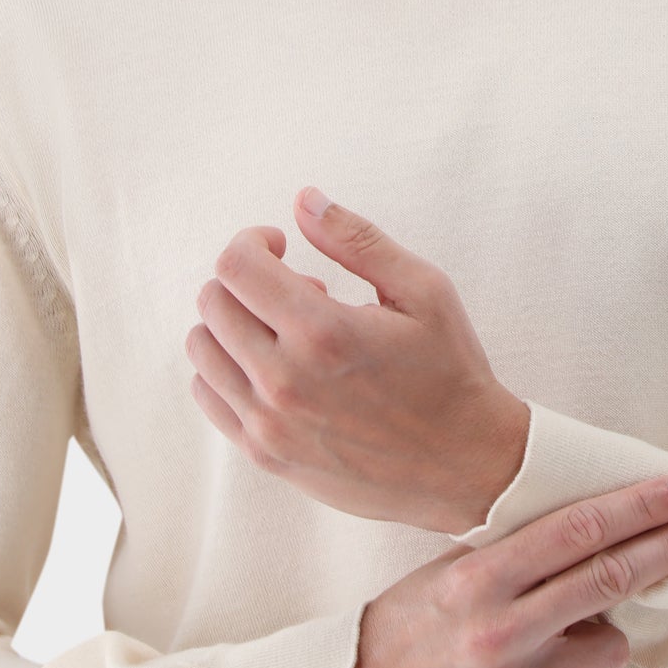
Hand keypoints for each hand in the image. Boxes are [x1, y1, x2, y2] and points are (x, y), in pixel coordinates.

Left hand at [185, 188, 529, 531]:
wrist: (464, 467)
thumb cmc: (449, 372)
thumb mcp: (423, 290)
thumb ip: (356, 239)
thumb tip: (302, 200)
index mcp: (323, 332)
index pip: (236, 266)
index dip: (252, 241)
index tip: (280, 244)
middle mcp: (284, 380)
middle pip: (213, 302)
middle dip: (246, 277)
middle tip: (297, 288)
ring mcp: (269, 424)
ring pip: (202, 349)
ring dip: (234, 322)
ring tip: (287, 329)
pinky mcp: (264, 455)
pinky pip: (208, 396)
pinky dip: (227, 367)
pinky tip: (273, 364)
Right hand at [352, 471, 667, 667]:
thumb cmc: (415, 621)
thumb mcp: (454, 569)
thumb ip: (520, 552)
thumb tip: (602, 525)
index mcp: (479, 578)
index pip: (578, 530)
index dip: (638, 506)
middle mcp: (500, 632)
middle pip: (612, 577)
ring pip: (613, 645)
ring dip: (609, 630)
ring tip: (570, 628)